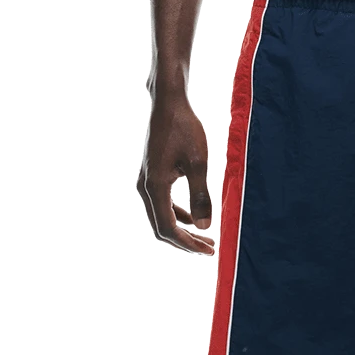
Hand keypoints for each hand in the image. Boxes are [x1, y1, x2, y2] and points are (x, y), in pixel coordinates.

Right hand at [138, 92, 217, 254]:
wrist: (168, 106)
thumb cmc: (184, 130)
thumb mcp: (198, 163)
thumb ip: (200, 195)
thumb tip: (203, 226)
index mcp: (155, 186)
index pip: (168, 227)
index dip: (188, 242)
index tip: (208, 248)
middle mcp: (146, 187)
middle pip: (161, 226)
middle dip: (185, 240)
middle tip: (208, 247)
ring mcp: (147, 182)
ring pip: (161, 216)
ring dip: (181, 228)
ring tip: (203, 237)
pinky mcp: (152, 176)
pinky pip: (162, 204)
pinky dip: (177, 214)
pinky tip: (193, 217)